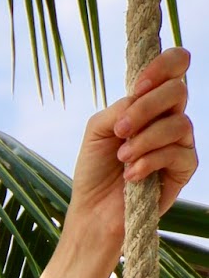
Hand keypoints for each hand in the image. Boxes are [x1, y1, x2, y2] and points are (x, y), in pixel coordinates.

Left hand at [64, 46, 197, 251]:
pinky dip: (151, 161)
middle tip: (120, 130)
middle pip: (178, 90)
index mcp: (150, 102)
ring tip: (122, 158)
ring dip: (145, 140)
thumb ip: (119, 108)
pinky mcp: (184, 169)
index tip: (138, 86)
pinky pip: (179, 153)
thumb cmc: (94, 170)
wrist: (93, 211)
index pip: (175, 66)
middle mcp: (169, 118)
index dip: (164, 65)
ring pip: (179, 124)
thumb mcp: (97, 130)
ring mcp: (179, 143)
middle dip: (147, 107)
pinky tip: (132, 175)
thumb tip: (140, 99)